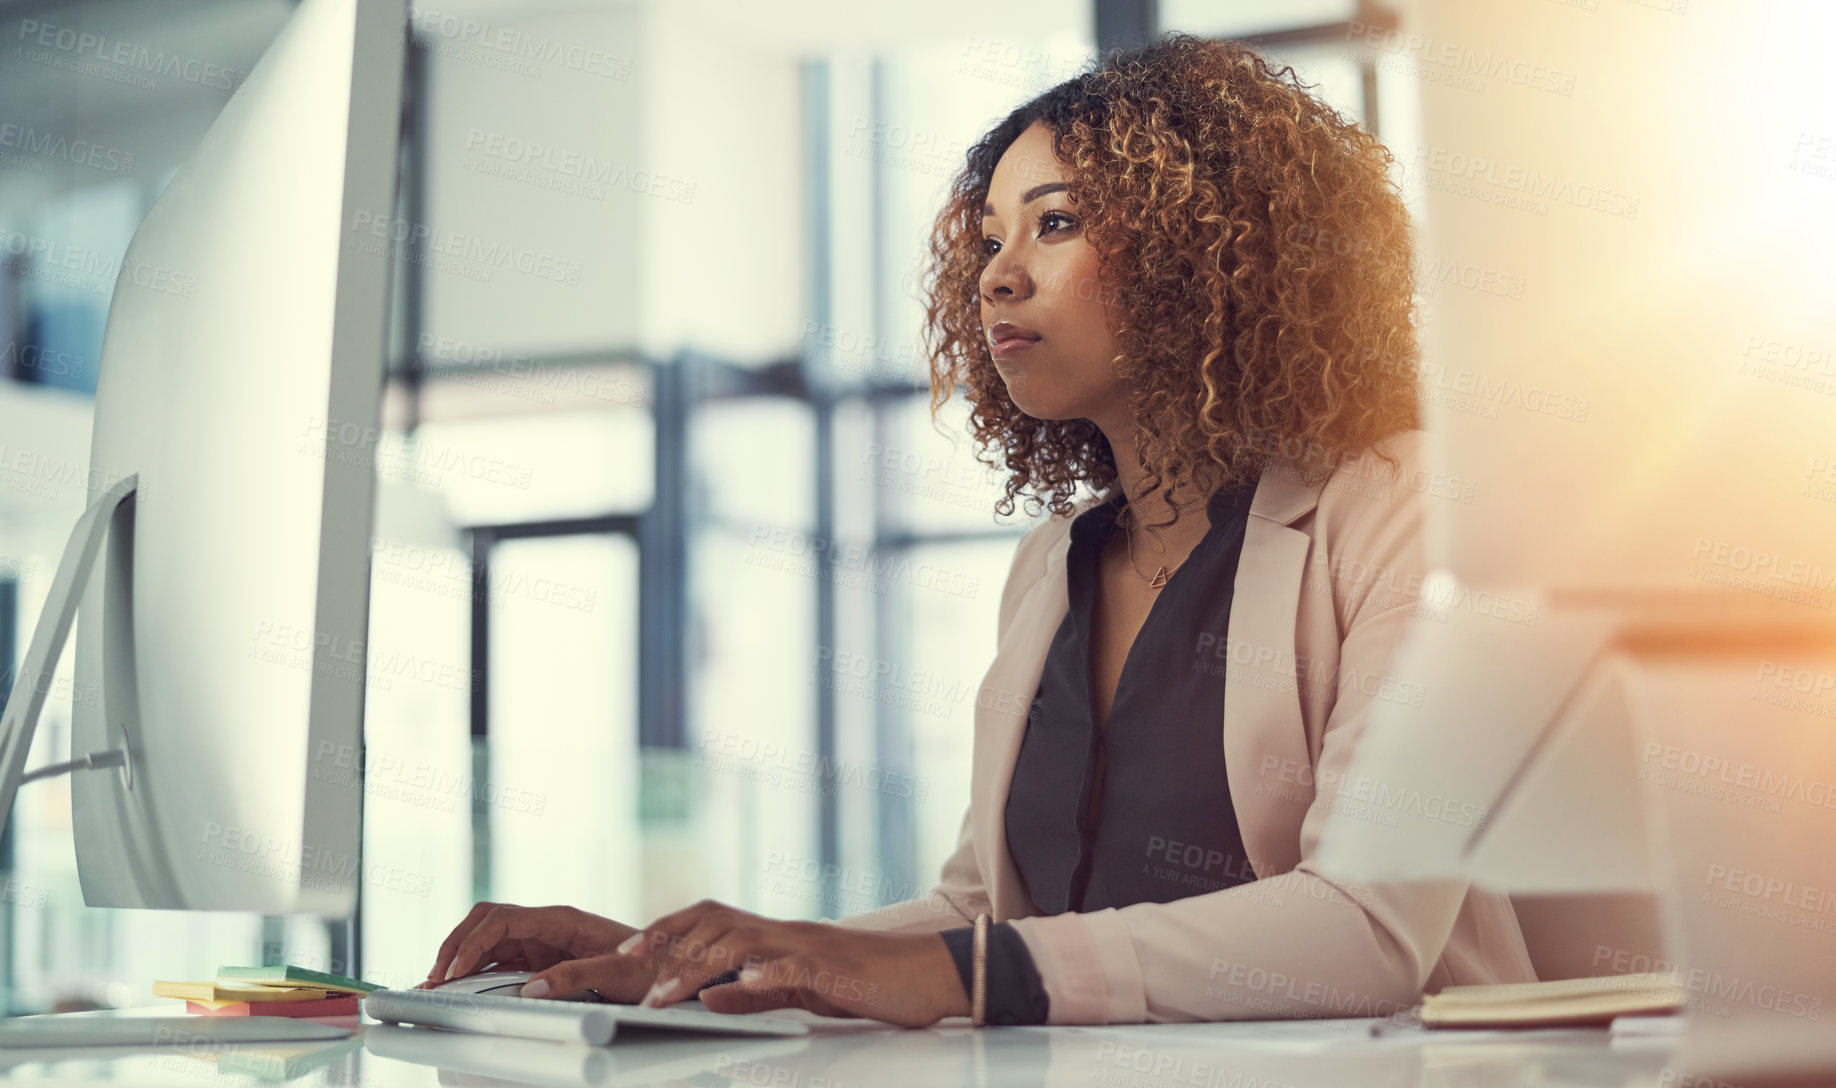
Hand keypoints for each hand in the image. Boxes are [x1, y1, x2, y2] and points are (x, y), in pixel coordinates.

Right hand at [421, 902, 653, 1002]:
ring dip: (460, 958)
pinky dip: (475, 971)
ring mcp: (541, 940)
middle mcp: (547, 924)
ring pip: (488, 940)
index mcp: (561, 919)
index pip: (503, 919)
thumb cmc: (648, 967)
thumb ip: (575, 978)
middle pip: (486, 921)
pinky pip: (499, 959)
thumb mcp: (616, 974)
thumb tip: (531, 991)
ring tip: (435, 985)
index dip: (473, 943)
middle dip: (457, 945)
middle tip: (435, 978)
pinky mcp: (540, 958)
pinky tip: (459, 988)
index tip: (453, 971)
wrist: (668, 968)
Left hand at [618, 898, 969, 1027]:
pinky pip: (792, 967)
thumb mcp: (801, 993)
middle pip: (714, 920)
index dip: (667, 929)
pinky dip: (761, 976)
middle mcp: (786, 932)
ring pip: (741, 942)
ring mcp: (809, 946)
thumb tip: (706, 999)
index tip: (629, 949)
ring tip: (666, 994)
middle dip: (665, 939)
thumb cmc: (871, 982)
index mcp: (776, 937)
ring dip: (697, 967)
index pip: (711, 920)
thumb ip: (755, 994)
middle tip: (628, 965)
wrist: (931, 973)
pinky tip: (737, 989)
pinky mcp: (835, 968)